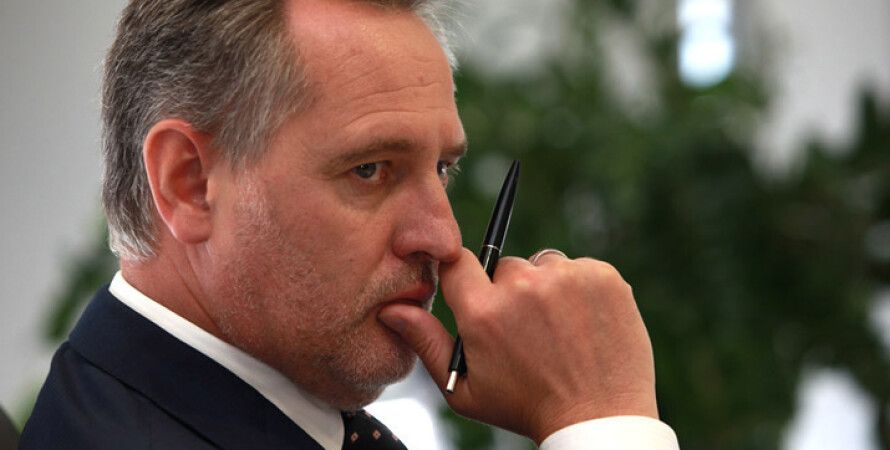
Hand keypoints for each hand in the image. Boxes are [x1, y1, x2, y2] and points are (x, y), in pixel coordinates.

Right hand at [378, 247, 657, 443]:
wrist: (599, 420)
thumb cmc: (525, 408)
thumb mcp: (464, 388)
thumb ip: (426, 343)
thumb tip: (391, 310)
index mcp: (483, 312)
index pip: (457, 262)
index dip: (464, 277)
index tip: (477, 294)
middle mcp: (523, 287)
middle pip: (504, 266)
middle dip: (510, 291)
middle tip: (527, 330)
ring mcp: (567, 278)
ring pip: (544, 265)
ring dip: (547, 287)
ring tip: (559, 330)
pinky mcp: (603, 276)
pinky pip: (580, 267)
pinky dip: (581, 289)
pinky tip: (584, 324)